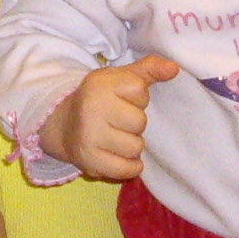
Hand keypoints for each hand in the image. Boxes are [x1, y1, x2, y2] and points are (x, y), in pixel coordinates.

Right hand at [41, 57, 177, 182]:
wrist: (64, 125)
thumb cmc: (101, 99)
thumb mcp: (121, 78)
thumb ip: (149, 69)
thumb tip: (174, 68)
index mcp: (99, 85)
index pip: (140, 91)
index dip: (137, 98)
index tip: (122, 99)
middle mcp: (91, 109)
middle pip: (139, 122)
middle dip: (134, 124)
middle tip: (118, 122)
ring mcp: (89, 137)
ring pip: (135, 147)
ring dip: (131, 145)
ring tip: (116, 138)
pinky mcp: (90, 161)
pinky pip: (127, 169)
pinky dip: (129, 166)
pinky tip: (118, 155)